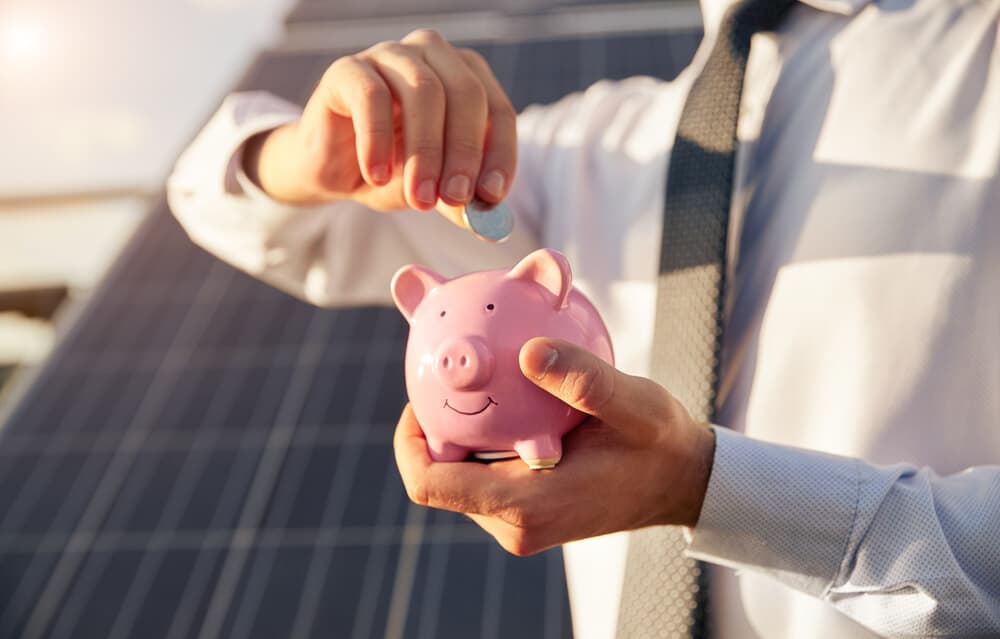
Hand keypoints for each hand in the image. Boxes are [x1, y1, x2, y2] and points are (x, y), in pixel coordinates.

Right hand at [243, 29, 516, 223]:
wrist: (331, 167)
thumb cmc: (390, 170)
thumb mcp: (432, 191)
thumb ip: (458, 200)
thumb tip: (487, 224)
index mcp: (466, 77)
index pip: (498, 110)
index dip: (500, 153)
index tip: (493, 195)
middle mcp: (433, 55)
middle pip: (465, 94)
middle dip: (465, 152)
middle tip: (456, 198)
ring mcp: (390, 55)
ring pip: (423, 92)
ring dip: (425, 151)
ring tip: (419, 198)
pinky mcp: (348, 69)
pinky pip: (370, 96)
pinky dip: (377, 140)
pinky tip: (376, 176)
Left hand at [394, 337, 716, 555]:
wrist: (684, 482)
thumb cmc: (660, 445)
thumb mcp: (633, 404)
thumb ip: (584, 380)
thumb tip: (530, 351)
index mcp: (527, 504)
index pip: (431, 483)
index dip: (408, 440)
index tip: (422, 396)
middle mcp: (515, 524)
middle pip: (439, 478)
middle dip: (436, 429)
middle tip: (458, 378)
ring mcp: (521, 525)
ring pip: (460, 478)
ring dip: (462, 435)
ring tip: (484, 388)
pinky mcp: (529, 517)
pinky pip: (484, 480)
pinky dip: (485, 445)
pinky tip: (509, 407)